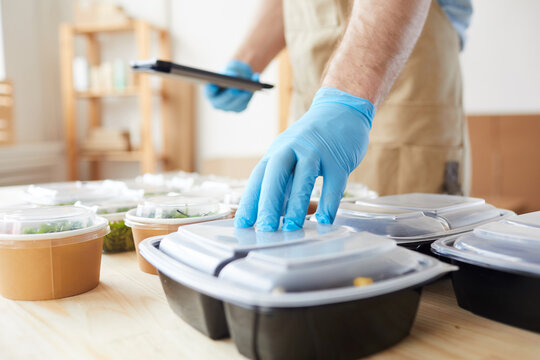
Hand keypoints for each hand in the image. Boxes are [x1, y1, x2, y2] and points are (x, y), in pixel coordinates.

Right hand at [204, 60, 258, 112]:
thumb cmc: (230, 74)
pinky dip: (250, 94)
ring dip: (242, 95)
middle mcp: (217, 103)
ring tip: (248, 88)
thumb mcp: (229, 70)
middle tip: (235, 89)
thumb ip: (229, 72)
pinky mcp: (239, 109)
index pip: (209, 92)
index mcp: (209, 92)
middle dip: (229, 94)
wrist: (237, 80)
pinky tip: (256, 86)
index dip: (210, 90)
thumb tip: (234, 76)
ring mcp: (228, 108)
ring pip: (235, 104)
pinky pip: (245, 103)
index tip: (213, 85)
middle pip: (222, 101)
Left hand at [235, 87, 373, 230]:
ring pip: (303, 178)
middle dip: (268, 203)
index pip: (258, 178)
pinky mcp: (338, 159)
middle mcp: (293, 149)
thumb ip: (282, 183)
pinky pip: (333, 183)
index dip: (249, 201)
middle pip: (275, 175)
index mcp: (277, 151)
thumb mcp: (291, 157)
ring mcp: (316, 152)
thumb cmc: (313, 140)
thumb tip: (270, 213)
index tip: (242, 224)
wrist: (342, 110)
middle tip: (265, 229)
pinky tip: (324, 220)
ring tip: (291, 228)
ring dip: (297, 205)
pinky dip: (328, 204)